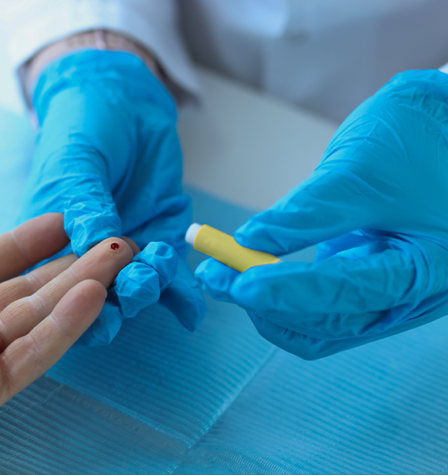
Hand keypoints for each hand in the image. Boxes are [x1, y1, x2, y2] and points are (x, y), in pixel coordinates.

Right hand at [20, 49, 205, 344]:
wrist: (124, 101)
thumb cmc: (82, 126)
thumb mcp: (76, 161)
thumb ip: (85, 202)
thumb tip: (94, 243)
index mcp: (49, 244)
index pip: (56, 289)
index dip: (73, 304)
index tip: (94, 300)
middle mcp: (86, 258)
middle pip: (99, 299)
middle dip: (118, 299)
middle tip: (135, 282)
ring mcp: (125, 254)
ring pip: (137, 290)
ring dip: (150, 286)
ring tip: (157, 262)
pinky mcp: (159, 242)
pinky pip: (172, 278)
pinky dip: (183, 295)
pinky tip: (192, 310)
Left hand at [195, 70, 447, 358]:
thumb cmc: (422, 138)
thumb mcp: (360, 172)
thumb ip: (305, 213)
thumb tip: (248, 240)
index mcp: (427, 268)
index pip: (346, 291)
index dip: (285, 289)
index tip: (234, 278)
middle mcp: (412, 294)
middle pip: (329, 324)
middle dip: (267, 304)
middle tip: (213, 276)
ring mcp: (389, 292)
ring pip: (321, 324)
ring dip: (268, 303)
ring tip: (222, 273)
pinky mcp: (369, 280)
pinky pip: (321, 306)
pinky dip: (284, 293)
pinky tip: (251, 270)